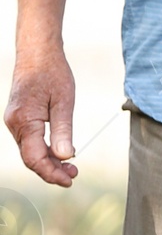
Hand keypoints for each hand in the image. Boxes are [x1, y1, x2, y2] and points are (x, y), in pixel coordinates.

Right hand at [5, 48, 79, 186]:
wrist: (37, 53)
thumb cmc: (52, 73)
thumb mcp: (64, 101)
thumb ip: (63, 130)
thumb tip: (65, 157)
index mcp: (24, 121)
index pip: (34, 158)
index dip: (51, 173)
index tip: (70, 180)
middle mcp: (14, 124)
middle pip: (30, 158)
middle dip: (51, 170)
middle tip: (74, 174)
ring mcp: (15, 122)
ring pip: (30, 151)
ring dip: (49, 162)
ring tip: (71, 166)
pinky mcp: (19, 119)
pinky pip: (30, 141)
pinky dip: (44, 150)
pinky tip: (61, 152)